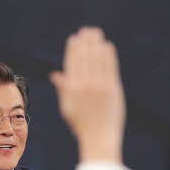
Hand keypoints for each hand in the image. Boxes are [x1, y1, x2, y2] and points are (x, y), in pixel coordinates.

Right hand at [50, 27, 125, 162]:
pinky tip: (108, 46)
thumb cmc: (82, 125)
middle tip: (87, 30)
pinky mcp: (112, 89)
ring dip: (96, 44)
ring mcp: (99, 86)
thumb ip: (63, 89)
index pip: (72, 63)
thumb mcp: (67, 107)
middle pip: (84, 57)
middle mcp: (84, 85)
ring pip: (97, 59)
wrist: (99, 138)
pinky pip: (110, 67)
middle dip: (85, 41)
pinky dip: (108, 55)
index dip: (73, 48)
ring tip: (97, 33)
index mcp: (72, 89)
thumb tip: (56, 75)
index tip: (75, 38)